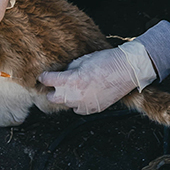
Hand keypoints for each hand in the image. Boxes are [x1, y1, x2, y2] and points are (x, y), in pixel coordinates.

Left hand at [39, 43, 154, 114]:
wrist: (126, 70)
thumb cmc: (105, 61)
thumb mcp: (82, 60)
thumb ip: (69, 69)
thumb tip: (62, 73)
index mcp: (71, 80)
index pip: (48, 80)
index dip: (43, 77)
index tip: (42, 76)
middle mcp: (75, 95)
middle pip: (52, 98)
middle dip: (50, 91)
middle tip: (52, 86)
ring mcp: (85, 104)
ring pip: (66, 104)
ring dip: (65, 97)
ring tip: (70, 89)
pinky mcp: (94, 109)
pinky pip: (79, 110)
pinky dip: (77, 104)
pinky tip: (81, 96)